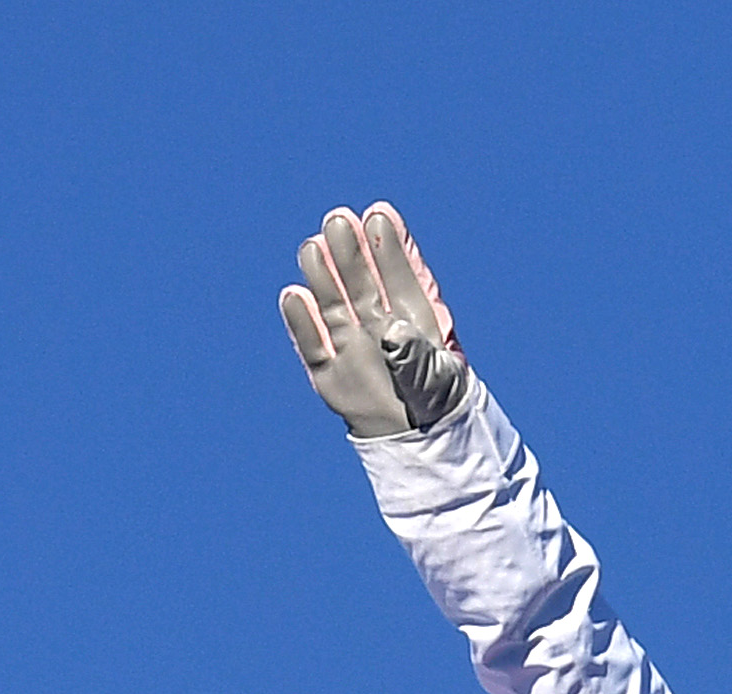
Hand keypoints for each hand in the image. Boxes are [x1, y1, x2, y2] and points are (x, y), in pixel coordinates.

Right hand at [278, 203, 470, 440]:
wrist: (417, 442)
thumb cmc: (437, 406)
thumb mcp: (438, 385)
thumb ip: (418, 357)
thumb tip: (392, 331)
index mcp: (413, 318)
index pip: (399, 276)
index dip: (389, 245)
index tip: (379, 214)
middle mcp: (378, 324)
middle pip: (360, 282)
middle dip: (350, 251)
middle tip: (338, 219)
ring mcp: (351, 344)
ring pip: (332, 304)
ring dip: (322, 276)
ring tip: (313, 247)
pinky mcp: (328, 371)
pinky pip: (312, 345)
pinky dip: (302, 322)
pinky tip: (294, 295)